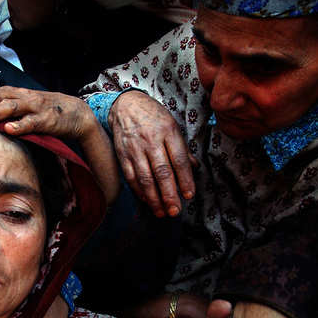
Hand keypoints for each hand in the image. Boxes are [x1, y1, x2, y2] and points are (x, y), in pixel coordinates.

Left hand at [0, 80, 119, 204]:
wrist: (73, 113)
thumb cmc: (39, 109)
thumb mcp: (13, 100)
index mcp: (10, 93)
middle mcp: (20, 96)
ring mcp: (33, 107)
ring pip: (9, 108)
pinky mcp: (46, 120)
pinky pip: (31, 122)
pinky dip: (20, 126)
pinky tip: (8, 130)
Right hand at [109, 90, 196, 217]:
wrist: (125, 105)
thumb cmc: (152, 116)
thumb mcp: (172, 125)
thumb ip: (182, 148)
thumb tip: (194, 168)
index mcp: (168, 132)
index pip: (179, 160)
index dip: (185, 180)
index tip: (189, 195)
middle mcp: (151, 140)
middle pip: (162, 172)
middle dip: (169, 194)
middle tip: (175, 210)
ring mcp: (135, 148)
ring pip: (145, 178)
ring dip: (154, 198)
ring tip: (161, 211)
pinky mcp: (123, 155)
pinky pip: (131, 176)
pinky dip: (139, 191)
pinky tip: (146, 200)